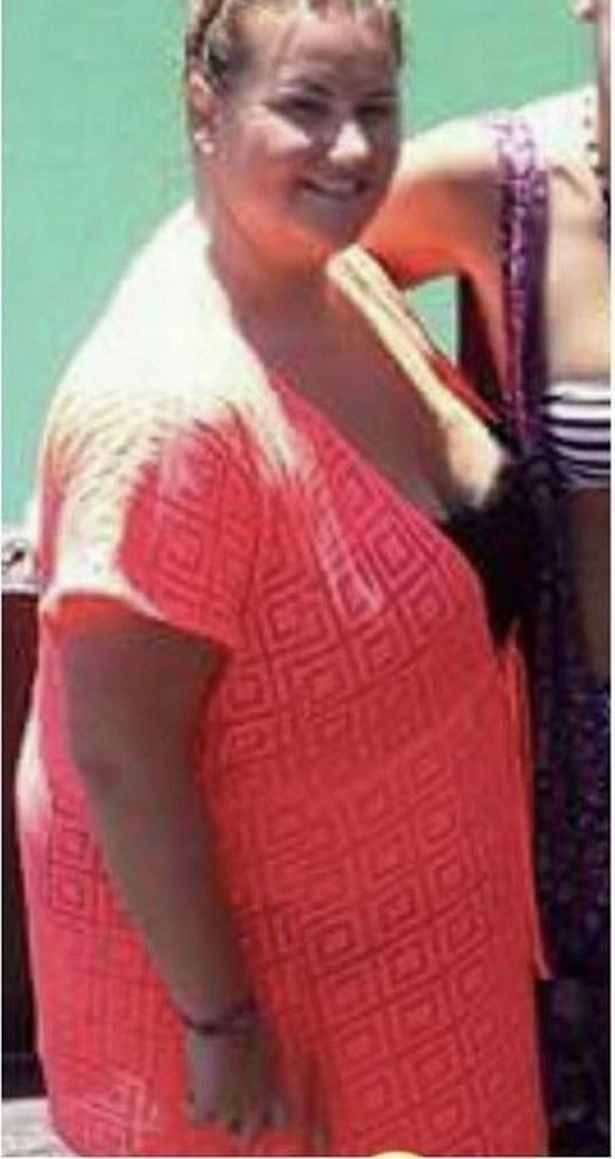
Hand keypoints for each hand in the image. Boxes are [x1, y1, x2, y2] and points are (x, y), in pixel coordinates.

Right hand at [185, 1019, 293, 1145]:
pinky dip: (190, 1107)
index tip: (258, 1104)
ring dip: (215, 1112)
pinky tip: (189, 1093)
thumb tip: (257, 1065)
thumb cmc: (248, 1017)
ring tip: (207, 1092)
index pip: (282, 1121)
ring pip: (224, 1127)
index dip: (269, 1116)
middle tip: (228, 1104)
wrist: (226, 1015)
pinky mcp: (208, 1104)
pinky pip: (197, 1118)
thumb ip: (264, 1064)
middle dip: (240, 1123)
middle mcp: (256, 1103)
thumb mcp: (266, 1042)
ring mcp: (232, 1107)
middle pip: (251, 1134)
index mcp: (275, 1087)